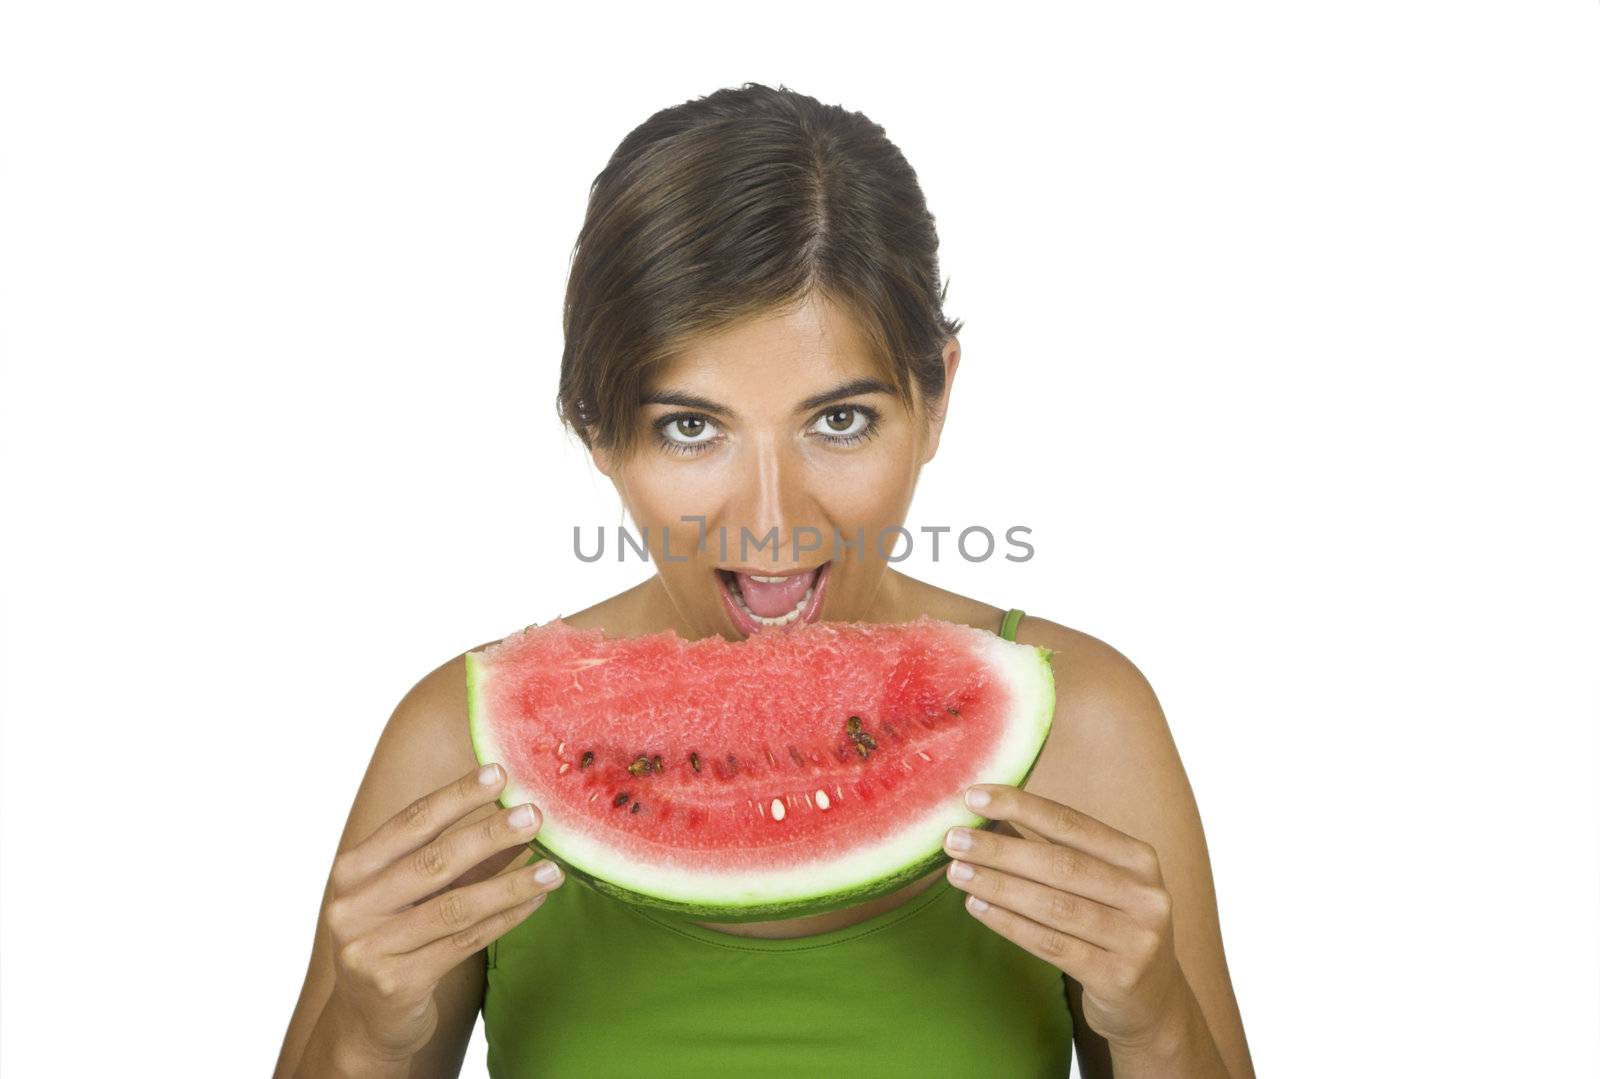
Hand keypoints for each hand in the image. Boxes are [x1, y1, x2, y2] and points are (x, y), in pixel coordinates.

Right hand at [323, 764, 563, 1060]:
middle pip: (434, 861)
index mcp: (352, 871)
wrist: (366, 1019)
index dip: (457, 796)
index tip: (500, 772)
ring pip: (456, 907)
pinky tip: (536, 901)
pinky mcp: (396, 984)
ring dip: (511, 884)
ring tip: (553, 867)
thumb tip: (513, 811)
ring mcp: (370, 948)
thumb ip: (451, 855)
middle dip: (490, 835)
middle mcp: (353, 907)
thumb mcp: (409, 892)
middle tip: (535, 815)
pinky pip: (464, 943)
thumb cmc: (394, 938)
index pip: (410, 823)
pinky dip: (506, 919)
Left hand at [943, 784, 1186, 1049]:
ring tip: (957, 872)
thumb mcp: (1102, 884)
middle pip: (1061, 865)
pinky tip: (977, 906)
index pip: (1072, 824)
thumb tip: (987, 816)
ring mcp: (1136, 939)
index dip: (1021, 806)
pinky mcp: (1117, 977)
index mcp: (1139, 860)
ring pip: (1053, 906)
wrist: (1153, 1001)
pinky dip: (1009, 923)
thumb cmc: (1111, 927)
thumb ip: (1057, 851)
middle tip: (953, 839)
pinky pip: (1052, 944)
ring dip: (998, 886)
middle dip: (1001, 850)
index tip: (974, 796)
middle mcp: (1145, 896)